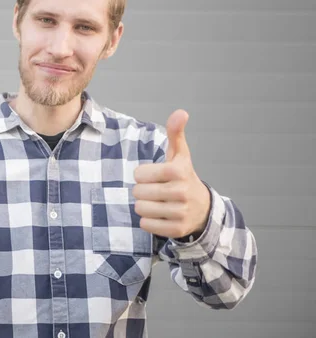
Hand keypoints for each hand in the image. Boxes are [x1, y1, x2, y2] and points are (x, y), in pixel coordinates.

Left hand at [132, 109, 210, 239]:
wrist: (202, 208)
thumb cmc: (183, 177)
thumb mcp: (180, 155)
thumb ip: (176, 133)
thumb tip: (181, 112)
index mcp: (179, 171)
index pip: (139, 175)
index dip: (142, 175)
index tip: (154, 176)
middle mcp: (182, 192)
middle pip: (138, 192)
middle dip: (142, 191)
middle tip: (155, 190)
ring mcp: (181, 212)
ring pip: (141, 209)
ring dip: (144, 206)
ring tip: (157, 202)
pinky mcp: (177, 229)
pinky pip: (146, 225)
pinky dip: (148, 221)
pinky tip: (160, 215)